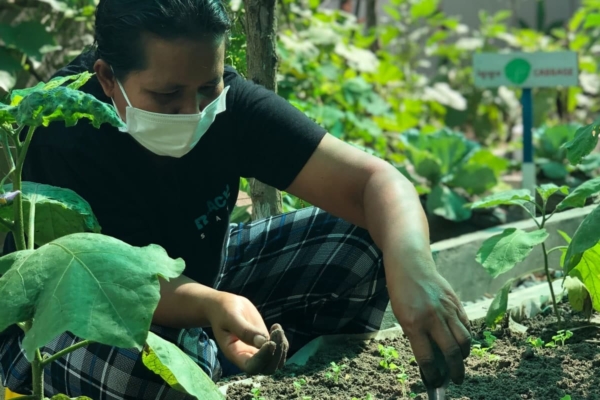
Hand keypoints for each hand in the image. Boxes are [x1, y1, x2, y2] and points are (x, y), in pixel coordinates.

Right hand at [207, 292, 288, 374]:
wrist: (225, 306)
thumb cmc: (223, 311)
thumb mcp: (230, 318)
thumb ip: (244, 330)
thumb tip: (263, 342)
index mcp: (235, 354)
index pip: (252, 367)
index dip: (263, 359)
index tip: (270, 342)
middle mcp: (247, 356)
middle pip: (267, 368)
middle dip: (277, 353)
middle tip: (277, 332)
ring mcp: (257, 350)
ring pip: (276, 361)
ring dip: (281, 347)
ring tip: (277, 329)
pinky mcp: (264, 342)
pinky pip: (279, 349)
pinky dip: (282, 340)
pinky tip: (276, 326)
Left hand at [389, 266, 470, 387]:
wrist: (410, 265)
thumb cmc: (401, 293)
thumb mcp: (402, 316)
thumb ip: (416, 336)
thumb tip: (432, 359)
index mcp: (414, 323)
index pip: (427, 358)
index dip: (433, 374)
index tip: (435, 381)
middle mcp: (433, 318)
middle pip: (451, 352)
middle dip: (455, 371)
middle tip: (456, 379)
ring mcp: (447, 309)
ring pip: (464, 340)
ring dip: (464, 355)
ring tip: (459, 362)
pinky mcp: (456, 302)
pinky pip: (466, 325)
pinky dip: (466, 338)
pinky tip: (461, 343)